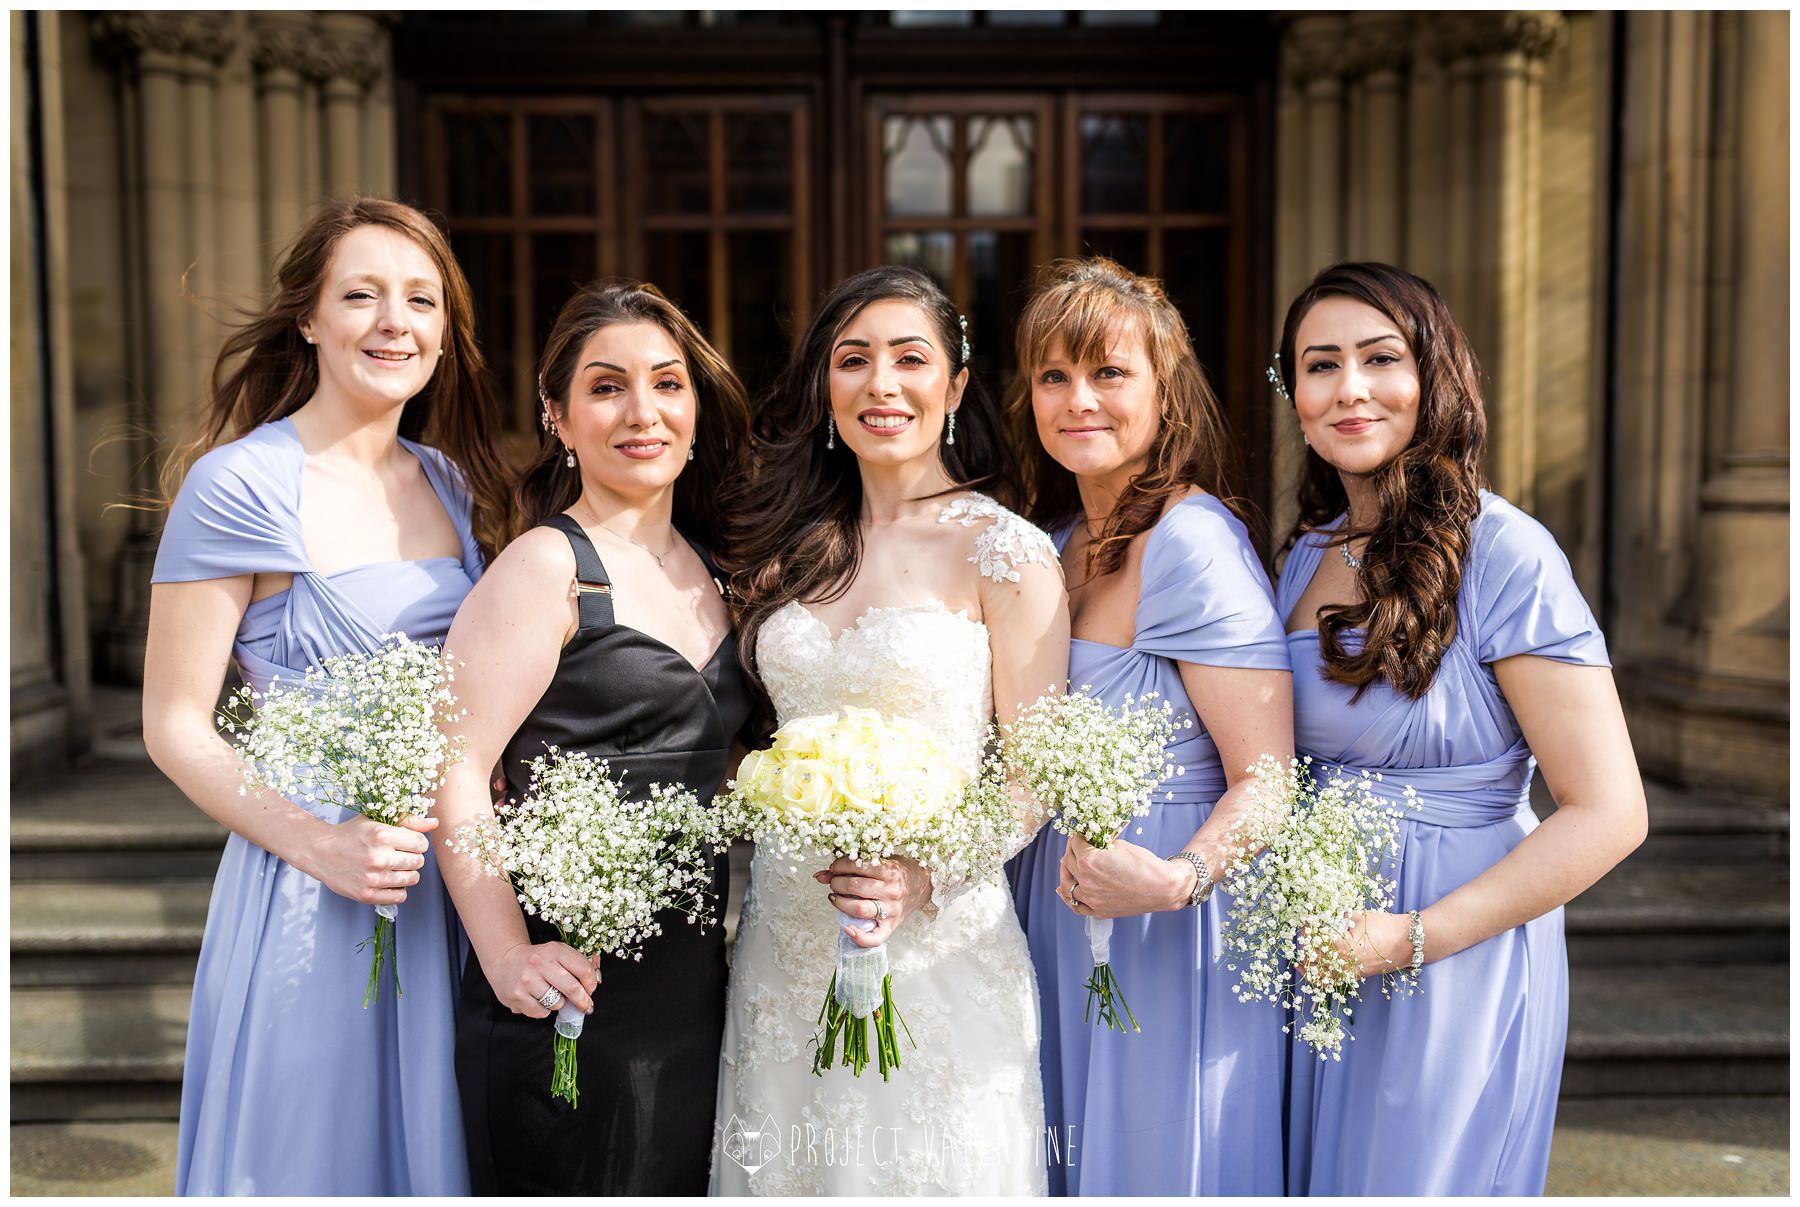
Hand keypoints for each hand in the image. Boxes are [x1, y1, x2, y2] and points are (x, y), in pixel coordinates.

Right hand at [304, 814, 436, 906]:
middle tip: (398, 854)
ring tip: (393, 867)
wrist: (320, 851)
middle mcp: (379, 857)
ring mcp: (373, 878)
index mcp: (382, 835)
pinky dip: (398, 889)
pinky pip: (400, 896)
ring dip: (407, 873)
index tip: (406, 843)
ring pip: (412, 879)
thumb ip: (408, 821)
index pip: (422, 843)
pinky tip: (388, 880)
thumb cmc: (352, 834)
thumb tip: (434, 823)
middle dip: (412, 857)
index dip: (417, 842)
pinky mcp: (366, 895)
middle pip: (419, 862)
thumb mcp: (377, 820)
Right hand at [485, 940, 600, 1017]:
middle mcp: (539, 964)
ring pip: (557, 1003)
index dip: (591, 983)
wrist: (504, 961)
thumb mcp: (556, 953)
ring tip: (550, 994)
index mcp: (554, 950)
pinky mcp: (517, 997)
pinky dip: (543, 1010)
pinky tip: (537, 999)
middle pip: (572, 988)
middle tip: (586, 1006)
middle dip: (583, 1000)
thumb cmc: (537, 960)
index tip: (591, 989)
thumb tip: (595, 982)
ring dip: (559, 1003)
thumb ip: (577, 964)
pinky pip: (542, 1012)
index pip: (583, 969)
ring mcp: (527, 981)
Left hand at [812, 855, 932, 947]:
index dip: (839, 866)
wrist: (923, 884)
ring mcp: (891, 910)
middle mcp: (891, 890)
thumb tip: (820, 875)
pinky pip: (874, 938)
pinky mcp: (891, 926)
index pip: (857, 866)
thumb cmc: (898, 871)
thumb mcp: (880, 861)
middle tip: (834, 882)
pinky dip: (858, 937)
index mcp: (890, 870)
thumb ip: (851, 866)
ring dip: (839, 902)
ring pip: (859, 909)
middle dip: (836, 883)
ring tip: (835, 897)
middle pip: (854, 887)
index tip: (835, 868)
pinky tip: (847, 928)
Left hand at [1058, 833, 1192, 918]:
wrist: (1162, 888)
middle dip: (1072, 850)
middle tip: (1078, 845)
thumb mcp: (1118, 846)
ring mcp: (1091, 899)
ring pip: (1067, 883)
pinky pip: (1075, 905)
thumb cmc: (1144, 864)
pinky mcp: (1098, 911)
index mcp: (1088, 862)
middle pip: (1069, 861)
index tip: (1081, 833)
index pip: (1074, 844)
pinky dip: (1068, 896)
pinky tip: (1062, 889)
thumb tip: (1088, 842)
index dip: (1078, 836)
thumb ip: (1099, 844)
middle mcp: (1086, 881)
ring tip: (1068, 864)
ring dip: (1067, 871)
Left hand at [1306, 911, 1412, 983]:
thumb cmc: (1384, 926)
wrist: (1408, 941)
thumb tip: (1323, 915)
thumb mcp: (1357, 917)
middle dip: (1304, 948)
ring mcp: (1350, 973)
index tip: (1304, 924)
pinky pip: (1333, 982)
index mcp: (1340, 946)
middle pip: (1313, 960)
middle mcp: (1343, 964)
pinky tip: (1314, 971)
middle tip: (1302, 938)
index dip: (1306, 932)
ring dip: (1309, 966)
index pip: (1314, 941)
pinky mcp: (1357, 977)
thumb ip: (1337, 918)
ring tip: (1302, 957)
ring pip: (1320, 976)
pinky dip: (1321, 978)